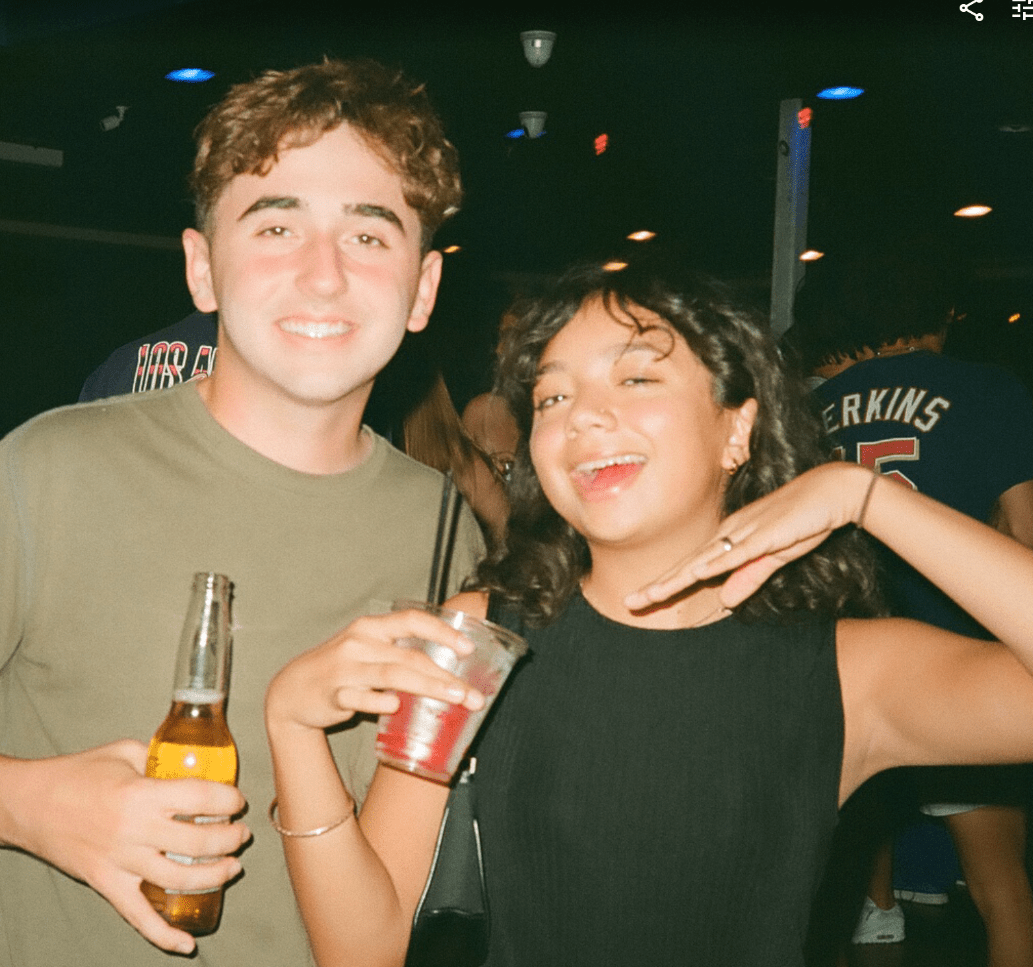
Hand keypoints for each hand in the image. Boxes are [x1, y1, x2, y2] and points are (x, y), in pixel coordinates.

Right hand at [4, 740, 248, 954]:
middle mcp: (134, 831)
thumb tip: (195, 762)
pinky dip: (163, 935)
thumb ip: (160, 757)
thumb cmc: (78, 772)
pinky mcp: (106, 884)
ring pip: (179, 879)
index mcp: (141, 793)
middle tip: (241, 834)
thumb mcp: (125, 751)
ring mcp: (120, 862)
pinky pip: (137, 917)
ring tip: (232, 867)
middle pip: (198, 841)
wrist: (28, 804)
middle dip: (230, 838)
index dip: (228, 799)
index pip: (201, 798)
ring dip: (214, 876)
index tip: (237, 800)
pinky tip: (187, 944)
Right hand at [265, 607, 485, 736]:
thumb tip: (446, 669)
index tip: (468, 648)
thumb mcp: (366, 649)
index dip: (442, 631)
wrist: (291, 691)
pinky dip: (379, 701)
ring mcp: (345, 668)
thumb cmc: (340, 668)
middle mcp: (360, 643)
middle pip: (411, 656)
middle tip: (472, 694)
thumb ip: (399, 653)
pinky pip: (360, 697)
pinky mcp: (333, 694)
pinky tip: (395, 706)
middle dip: (446, 675)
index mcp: (371, 628)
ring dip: (428, 687)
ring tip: (455, 699)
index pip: (412, 620)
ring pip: (393, 674)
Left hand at [626, 462, 874, 610]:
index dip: (667, 583)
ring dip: (676, 578)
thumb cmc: (802, 521)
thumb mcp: (772, 556)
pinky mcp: (765, 534)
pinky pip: (737, 552)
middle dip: (659, 585)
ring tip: (650, 595)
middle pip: (688, 564)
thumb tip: (726, 601)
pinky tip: (697, 573)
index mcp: (729, 538)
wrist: (832, 492)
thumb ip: (749, 576)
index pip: (693, 566)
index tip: (642, 599)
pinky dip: (716, 563)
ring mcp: (745, 532)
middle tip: (630, 603)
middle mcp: (729, 533)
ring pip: (704, 560)